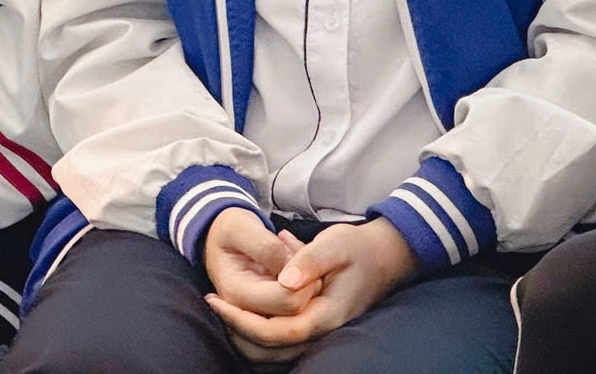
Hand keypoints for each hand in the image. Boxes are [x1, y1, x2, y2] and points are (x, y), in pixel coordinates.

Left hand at [205, 218, 416, 360]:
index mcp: (327, 314)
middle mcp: (323, 329)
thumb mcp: (334, 244)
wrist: (383, 256)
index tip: (217, 301)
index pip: (280, 331)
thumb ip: (309, 261)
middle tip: (213, 303)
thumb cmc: (356, 248)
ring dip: (246, 333)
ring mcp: (320, 330)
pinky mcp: (315, 324)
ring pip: (277, 350)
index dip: (245, 322)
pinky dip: (259, 328)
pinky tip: (241, 307)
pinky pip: (283, 338)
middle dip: (240, 331)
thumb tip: (284, 280)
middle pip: (274, 349)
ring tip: (221, 307)